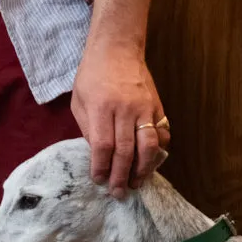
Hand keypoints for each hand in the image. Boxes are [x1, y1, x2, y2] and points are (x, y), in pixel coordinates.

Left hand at [71, 41, 169, 196]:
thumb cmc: (92, 75)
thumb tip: (99, 156)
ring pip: (149, 145)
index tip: (99, 181)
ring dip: (143, 168)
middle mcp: (125, 109)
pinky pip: (162, 132)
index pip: (103, 146)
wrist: (117, 48)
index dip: (101, 168)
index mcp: (101, 108)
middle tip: (118, 193)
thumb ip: (88, 129)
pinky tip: (152, 161)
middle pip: (126, 151)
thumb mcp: (79, 101)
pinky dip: (160, 149)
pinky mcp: (157, 106)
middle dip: (121, 176)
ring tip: (136, 182)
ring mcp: (145, 108)